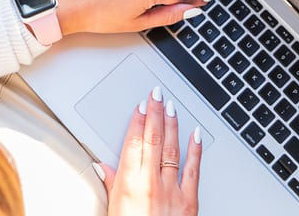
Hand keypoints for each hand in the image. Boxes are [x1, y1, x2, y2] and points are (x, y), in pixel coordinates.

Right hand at [96, 87, 201, 215]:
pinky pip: (193, 169)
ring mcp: (172, 191)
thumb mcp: (112, 212)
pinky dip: (195, 150)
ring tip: (171, 106)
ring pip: (173, 149)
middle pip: (153, 139)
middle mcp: (152, 183)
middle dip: (155, 113)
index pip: (134, 142)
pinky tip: (196, 134)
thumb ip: (111, 186)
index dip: (137, 120)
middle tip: (156, 94)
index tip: (139, 106)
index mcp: (129, 184)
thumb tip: (102, 166)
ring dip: (172, 125)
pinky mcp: (189, 201)